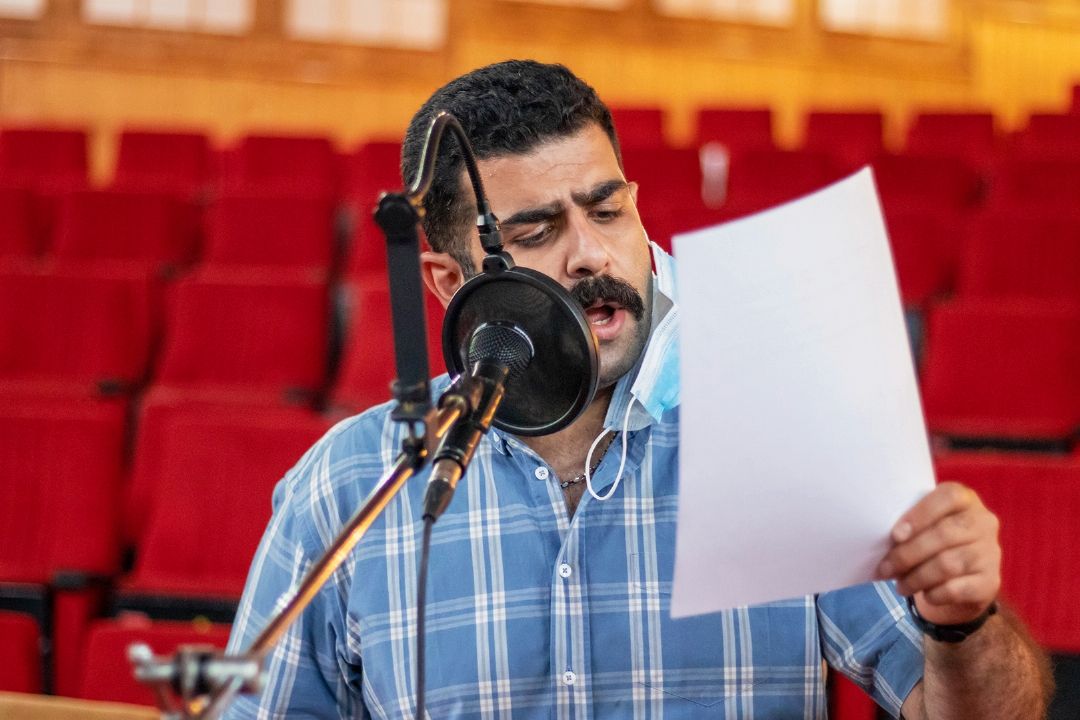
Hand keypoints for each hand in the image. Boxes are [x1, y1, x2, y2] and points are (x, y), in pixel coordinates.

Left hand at [877, 482, 1000, 625]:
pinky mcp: (992, 581)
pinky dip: (934, 594)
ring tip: (900, 585)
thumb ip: (910, 524)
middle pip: (944, 534)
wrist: (963, 582)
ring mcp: (991, 552)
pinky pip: (957, 588)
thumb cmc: (933, 544)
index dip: (920, 515)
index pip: (949, 497)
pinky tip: (924, 595)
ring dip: (916, 577)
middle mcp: (984, 522)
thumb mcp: (925, 526)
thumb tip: (880, 538)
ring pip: (948, 564)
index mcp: (965, 499)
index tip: (895, 535)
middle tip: (885, 569)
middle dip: (907, 554)